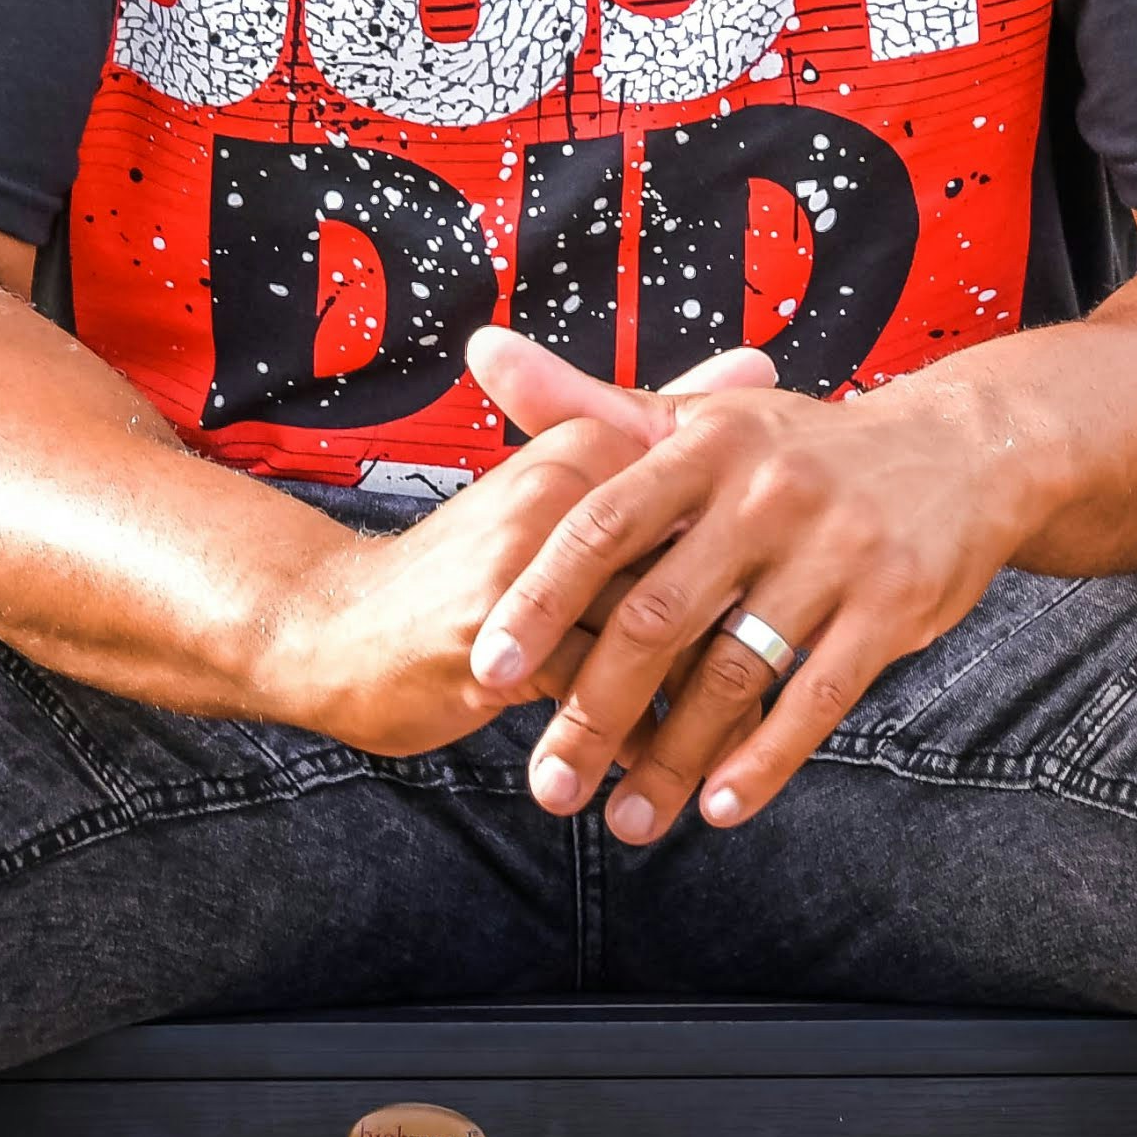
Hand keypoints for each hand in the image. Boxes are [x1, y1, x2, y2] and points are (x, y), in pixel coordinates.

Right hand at [246, 332, 773, 757]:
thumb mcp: (562, 482)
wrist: (334, 626)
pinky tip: (651, 775)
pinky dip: (634, 743)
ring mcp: (529, 569)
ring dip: (695, 711)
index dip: (765, 570)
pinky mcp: (500, 641)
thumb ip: (663, 426)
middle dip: (745, 645)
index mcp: (586, 448)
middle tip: (782, 693)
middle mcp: (563, 495)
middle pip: (695, 576)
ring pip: (656, 644)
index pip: (711, 510)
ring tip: (720, 754)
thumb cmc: (468, 563)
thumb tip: (760, 361)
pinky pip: (599, 699)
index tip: (803, 610)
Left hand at [467, 370, 1036, 846]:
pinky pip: (817, 698)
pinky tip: (721, 805)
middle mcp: (767, 491)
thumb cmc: (802, 446)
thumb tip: (482, 352)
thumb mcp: (700, 417)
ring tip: (627, 819)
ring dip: (674, 758)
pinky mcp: (892, 604)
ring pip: (733, 672)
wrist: (963, 449)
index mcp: (707, 444)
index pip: (602, 524)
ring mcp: (835, 549)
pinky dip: (765, 759)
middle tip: (548, 783)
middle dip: (593, 709)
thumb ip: (589, 404)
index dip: (540, 599)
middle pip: (658, 616)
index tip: (487, 668)